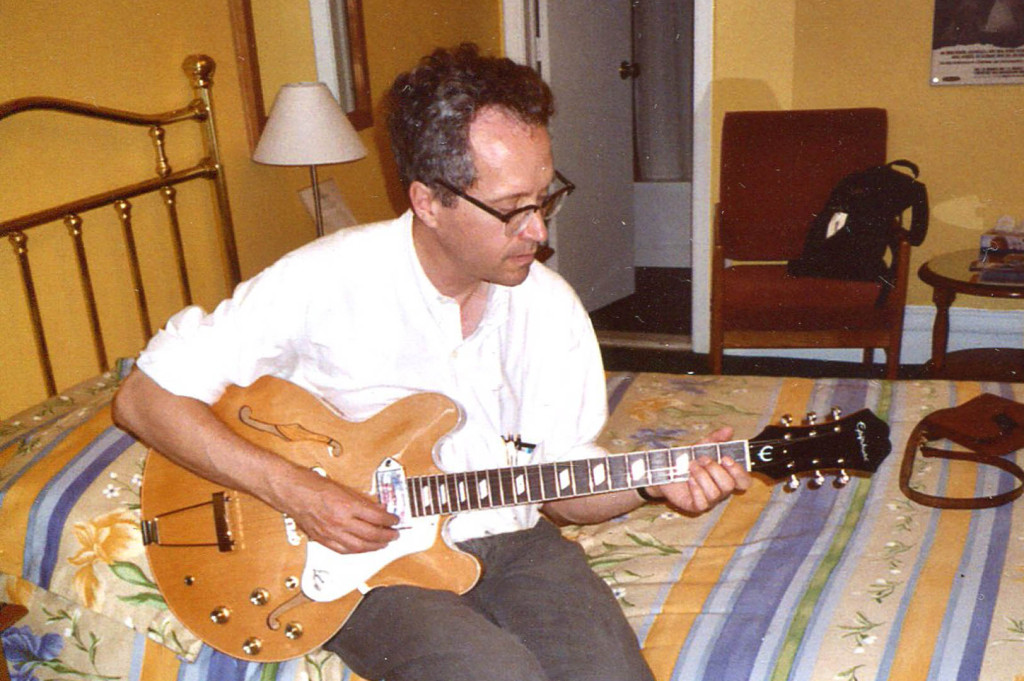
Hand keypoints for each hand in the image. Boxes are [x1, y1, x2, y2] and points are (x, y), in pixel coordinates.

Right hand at [277, 468, 399, 554]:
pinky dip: (356, 551)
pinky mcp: (322, 539)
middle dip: (387, 536)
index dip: (390, 520)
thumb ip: (360, 500)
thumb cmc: (311, 484)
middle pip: (371, 535)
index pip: (377, 516)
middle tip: (394, 534)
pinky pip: (343, 550)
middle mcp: (340, 521)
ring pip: (358, 547)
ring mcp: (330, 533)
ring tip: (383, 544)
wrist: (290, 491)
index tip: (395, 520)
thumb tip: (375, 507)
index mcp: (347, 506)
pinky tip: (362, 549)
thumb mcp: (342, 487)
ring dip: (374, 547)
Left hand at [644, 426, 751, 514]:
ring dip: (702, 476)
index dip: (738, 471)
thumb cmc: (687, 460)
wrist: (665, 471)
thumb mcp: (701, 446)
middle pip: (729, 485)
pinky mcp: (697, 507)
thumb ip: (715, 439)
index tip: (725, 458)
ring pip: (715, 493)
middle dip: (714, 469)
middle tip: (702, 459)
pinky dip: (696, 488)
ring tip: (691, 466)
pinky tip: (689, 480)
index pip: (744, 481)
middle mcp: (721, 490)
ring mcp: (710, 500)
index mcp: (727, 476)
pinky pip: (703, 502)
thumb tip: (729, 430)